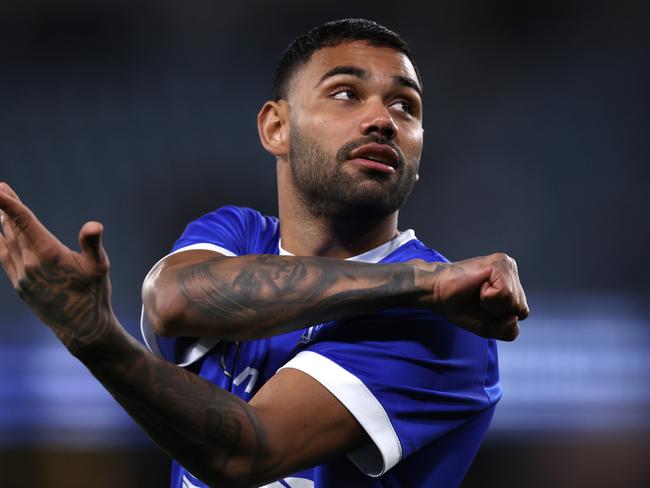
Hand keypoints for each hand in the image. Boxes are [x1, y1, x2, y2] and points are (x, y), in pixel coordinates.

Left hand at [0, 182, 115, 353]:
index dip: (8, 203)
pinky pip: (4, 257)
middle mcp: (29, 263)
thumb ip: (92, 244)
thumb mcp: (100, 267)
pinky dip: (1, 242)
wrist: (81, 328)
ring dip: (2, 223)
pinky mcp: (19, 285)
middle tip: (0, 188)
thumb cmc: (94, 294)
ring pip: (6, 242)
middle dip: (5, 208)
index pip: (23, 221)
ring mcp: (20, 275)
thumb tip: (94, 225)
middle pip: (11, 228)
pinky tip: (2, 236)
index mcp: (48, 254)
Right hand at [421, 253, 528, 340]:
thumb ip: (508, 331)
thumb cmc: (460, 306)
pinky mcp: (500, 263)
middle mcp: (512, 271)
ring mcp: (507, 265)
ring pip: (514, 301)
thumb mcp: (489, 327)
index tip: (481, 306)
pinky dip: (489, 297)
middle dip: (497, 312)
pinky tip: (478, 286)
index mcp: (512, 284)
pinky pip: (505, 293)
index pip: (520, 313)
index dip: (499, 318)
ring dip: (492, 304)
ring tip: (478, 292)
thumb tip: (513, 317)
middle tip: (478, 299)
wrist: (437, 293)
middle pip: (520, 309)